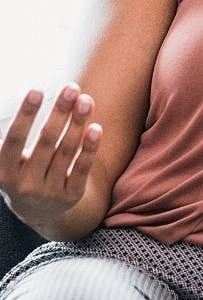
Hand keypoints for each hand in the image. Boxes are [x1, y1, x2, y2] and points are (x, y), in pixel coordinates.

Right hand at [0, 84, 101, 231]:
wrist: (39, 212)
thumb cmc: (23, 172)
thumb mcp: (8, 162)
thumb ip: (12, 140)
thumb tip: (28, 99)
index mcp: (4, 172)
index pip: (14, 139)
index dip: (25, 115)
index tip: (37, 90)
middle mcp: (25, 183)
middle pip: (46, 141)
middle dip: (59, 112)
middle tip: (71, 87)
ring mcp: (49, 191)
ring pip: (66, 152)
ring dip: (77, 123)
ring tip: (86, 100)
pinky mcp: (71, 196)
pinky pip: (82, 168)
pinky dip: (89, 148)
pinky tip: (96, 128)